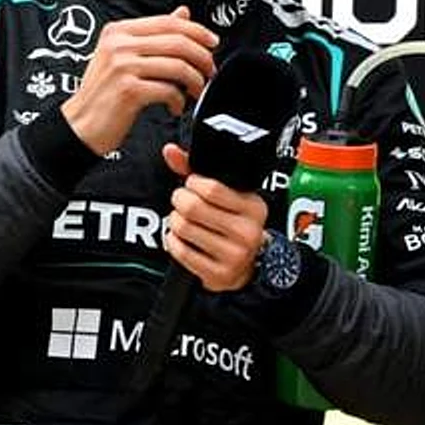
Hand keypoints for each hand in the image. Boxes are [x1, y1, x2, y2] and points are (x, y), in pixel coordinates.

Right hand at [60, 6, 217, 155]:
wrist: (79, 124)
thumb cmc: (103, 93)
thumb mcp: (123, 56)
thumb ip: (153, 35)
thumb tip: (183, 13)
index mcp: (119, 31)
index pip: (169, 22)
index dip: (198, 31)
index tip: (213, 43)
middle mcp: (119, 45)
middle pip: (178, 42)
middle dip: (202, 57)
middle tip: (210, 71)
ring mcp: (122, 67)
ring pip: (177, 66)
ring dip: (195, 81)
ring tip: (195, 91)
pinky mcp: (128, 90)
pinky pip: (169, 90)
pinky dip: (179, 100)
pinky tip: (175, 106)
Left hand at [160, 142, 268, 291]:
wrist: (248, 264)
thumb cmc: (235, 224)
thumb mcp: (228, 196)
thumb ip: (198, 171)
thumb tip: (170, 151)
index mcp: (253, 207)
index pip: (213, 188)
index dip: (193, 182)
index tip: (191, 183)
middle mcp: (247, 231)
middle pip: (194, 207)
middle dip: (179, 200)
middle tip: (182, 201)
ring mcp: (233, 255)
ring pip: (183, 228)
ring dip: (174, 220)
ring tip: (182, 219)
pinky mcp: (217, 273)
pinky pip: (180, 251)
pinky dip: (173, 241)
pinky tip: (180, 237)